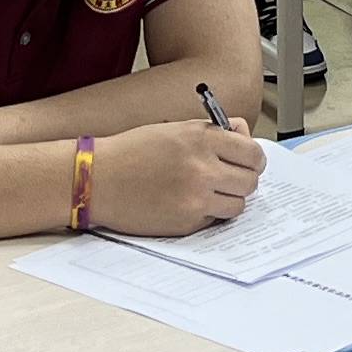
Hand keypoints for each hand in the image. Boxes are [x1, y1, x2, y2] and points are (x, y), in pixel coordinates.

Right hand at [89, 118, 265, 237]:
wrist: (97, 179)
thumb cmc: (133, 151)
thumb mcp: (176, 128)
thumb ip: (214, 132)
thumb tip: (244, 137)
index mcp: (202, 138)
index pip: (253, 153)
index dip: (253, 159)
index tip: (249, 162)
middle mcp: (203, 168)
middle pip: (250, 181)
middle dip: (244, 180)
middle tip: (231, 179)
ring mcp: (195, 198)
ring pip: (238, 205)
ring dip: (229, 199)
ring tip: (210, 192)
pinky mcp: (185, 222)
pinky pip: (214, 219)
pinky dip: (207, 213)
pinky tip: (188, 203)